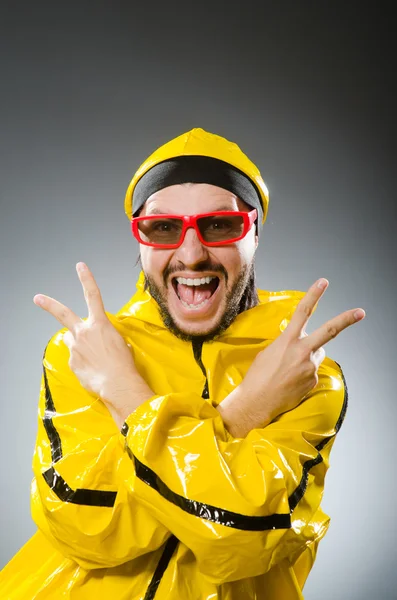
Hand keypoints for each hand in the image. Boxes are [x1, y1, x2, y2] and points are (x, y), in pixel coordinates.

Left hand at [33, 262, 153, 424]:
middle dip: (49, 304)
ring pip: (71, 341)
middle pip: (63, 313)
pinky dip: (83, 363)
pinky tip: (93, 370)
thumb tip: (98, 341)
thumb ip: (104, 336)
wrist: (118, 382)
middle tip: (37, 298)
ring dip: (77, 344)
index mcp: (100, 324)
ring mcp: (75, 347)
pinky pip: (75, 359)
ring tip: (93, 357)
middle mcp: (84, 332)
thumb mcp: (119, 342)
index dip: (87, 279)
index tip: (80, 266)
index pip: (93, 295)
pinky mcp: (71, 362)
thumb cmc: (124, 363)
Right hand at [218, 278, 364, 436]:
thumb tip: (299, 343)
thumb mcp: (268, 352)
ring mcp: (309, 367)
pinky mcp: (313, 380)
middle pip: (329, 331)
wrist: (256, 401)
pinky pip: (313, 370)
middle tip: (361, 312)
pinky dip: (304, 373)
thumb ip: (287, 343)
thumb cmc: (258, 375)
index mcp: (287, 340)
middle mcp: (302, 351)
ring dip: (309, 356)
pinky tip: (291, 380)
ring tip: (290, 368)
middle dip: (346, 320)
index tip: (323, 282)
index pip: (303, 312)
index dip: (313, 295)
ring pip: (317, 353)